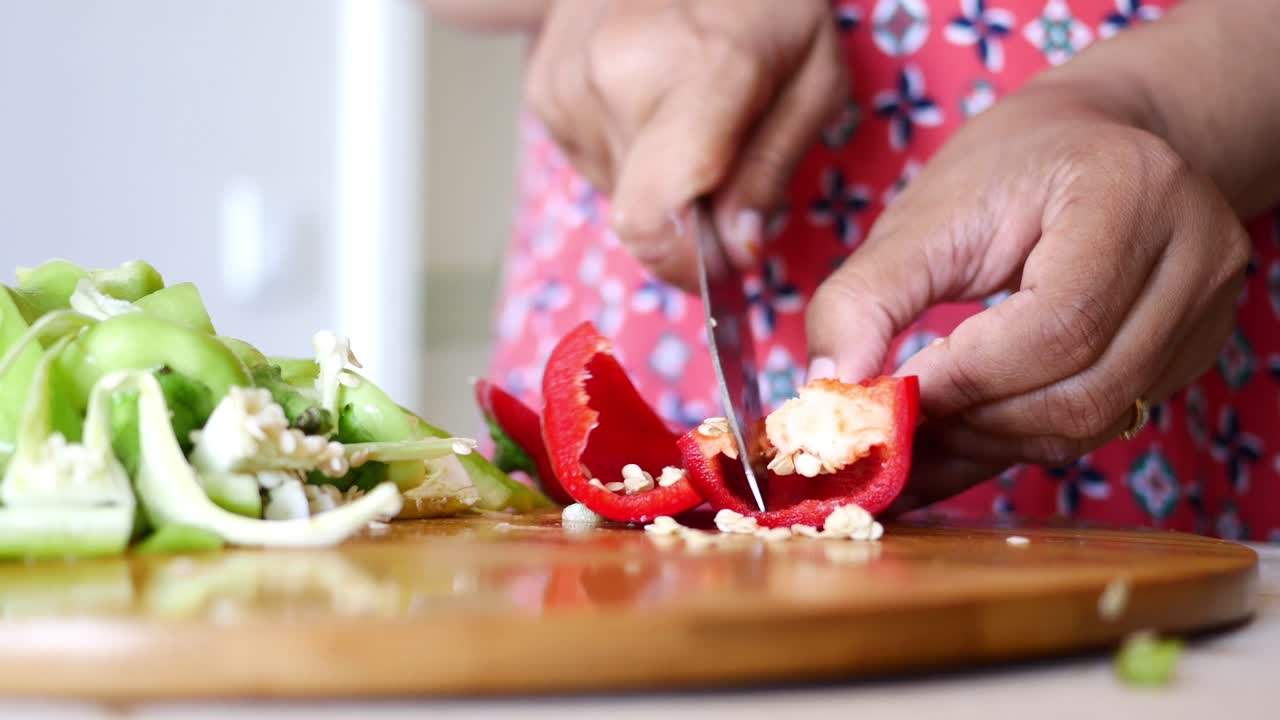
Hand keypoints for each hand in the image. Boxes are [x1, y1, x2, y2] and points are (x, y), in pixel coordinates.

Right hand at [525, 0, 844, 288]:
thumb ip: (771, 170)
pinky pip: (591, 161)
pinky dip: (627, 152)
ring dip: (658, 180)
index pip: (654, 220)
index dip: (686, 266)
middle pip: (638, 217)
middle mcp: (614, 77)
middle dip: (687, 219)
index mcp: (696, 72)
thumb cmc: (764, 0)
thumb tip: (737, 252)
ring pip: (615, 193)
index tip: (720, 267)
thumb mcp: (813, 77)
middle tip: (727, 166)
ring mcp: (567, 82)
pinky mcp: (542, 89)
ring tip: (688, 111)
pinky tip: (651, 99)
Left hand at [805, 82, 1250, 510]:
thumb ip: (865, 300)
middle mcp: (1194, 254)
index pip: (1056, 324)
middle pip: (1081, 390)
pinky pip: (1097, 427)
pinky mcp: (1190, 357)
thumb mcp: (924, 217)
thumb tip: (826, 394)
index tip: (885, 399)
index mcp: (1131, 193)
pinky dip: (1014, 443)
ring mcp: (1205, 312)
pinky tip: (957, 440)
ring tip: (918, 436)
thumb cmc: (1004, 170)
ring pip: (1091, 423)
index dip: (962, 378)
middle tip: (892, 431)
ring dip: (990, 443)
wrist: (1089, 147)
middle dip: (971, 422)